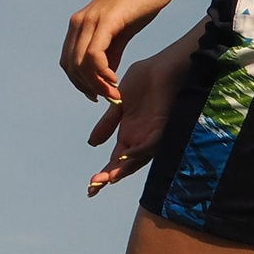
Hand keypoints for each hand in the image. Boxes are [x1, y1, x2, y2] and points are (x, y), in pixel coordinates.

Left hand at [61, 0, 180, 102]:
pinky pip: (94, 55)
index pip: (68, 62)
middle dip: (88, 88)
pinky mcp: (106, 20)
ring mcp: (90, 20)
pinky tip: (114, 79)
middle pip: (71, 66)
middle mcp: (79, 22)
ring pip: (80, 63)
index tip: (98, 96)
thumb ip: (110, 54)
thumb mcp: (120, 33)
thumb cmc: (141, 3)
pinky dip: (102, 73)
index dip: (80, 83)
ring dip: (96, 84)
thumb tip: (104, 78)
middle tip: (109, 98)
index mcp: (79, 25)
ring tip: (114, 93)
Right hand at [84, 43, 184, 196]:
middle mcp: (141, 139)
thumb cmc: (145, 80)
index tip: (90, 186)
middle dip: (109, 177)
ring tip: (106, 179)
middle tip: (93, 188)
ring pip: (137, 159)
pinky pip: (151, 143)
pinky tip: (125, 156)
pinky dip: (138, 151)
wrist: (163, 65)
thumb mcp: (118, 103)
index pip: (116, 160)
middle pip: (125, 165)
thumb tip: (92, 143)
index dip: (104, 174)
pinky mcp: (163, 125)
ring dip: (121, 169)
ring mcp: (152, 134)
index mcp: (130, 135)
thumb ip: (107, 123)